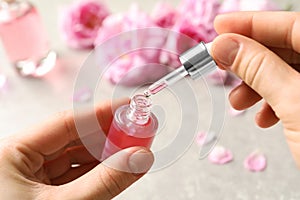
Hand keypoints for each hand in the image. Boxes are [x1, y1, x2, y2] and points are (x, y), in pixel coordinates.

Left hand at [0, 99, 153, 198]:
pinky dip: (98, 172)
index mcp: (12, 154)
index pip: (65, 123)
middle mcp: (22, 161)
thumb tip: (138, 158)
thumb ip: (104, 182)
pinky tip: (117, 167)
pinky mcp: (43, 193)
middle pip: (73, 138)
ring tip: (133, 149)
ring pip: (77, 157)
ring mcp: (33, 178)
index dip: (100, 113)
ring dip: (106, 154)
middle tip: (137, 131)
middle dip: (108, 135)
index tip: (128, 108)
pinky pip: (75, 175)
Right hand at [211, 12, 299, 165]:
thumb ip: (259, 69)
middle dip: (249, 59)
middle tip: (221, 62)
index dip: (251, 23)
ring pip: (285, 72)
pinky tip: (263, 117)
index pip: (291, 25)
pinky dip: (271, 103)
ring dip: (256, 85)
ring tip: (238, 102)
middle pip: (285, 48)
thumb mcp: (295, 103)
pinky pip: (291, 93)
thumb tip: (226, 46)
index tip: (221, 27)